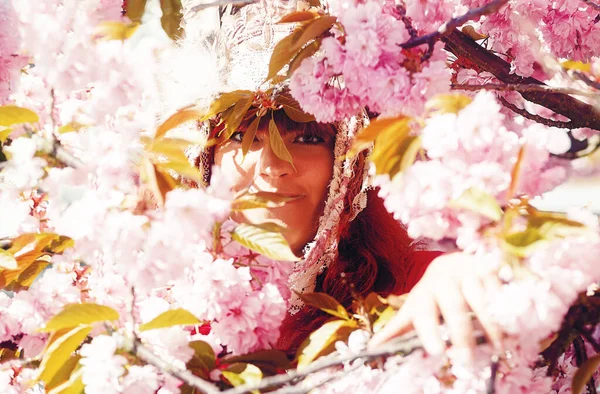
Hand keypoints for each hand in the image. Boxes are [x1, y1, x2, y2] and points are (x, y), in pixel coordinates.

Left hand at [369, 252, 503, 361]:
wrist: (451, 263)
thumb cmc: (432, 295)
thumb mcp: (414, 310)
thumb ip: (397, 329)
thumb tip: (371, 348)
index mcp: (424, 294)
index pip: (425, 313)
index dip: (430, 331)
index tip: (437, 351)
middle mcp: (445, 281)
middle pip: (455, 308)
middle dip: (463, 334)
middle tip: (469, 360)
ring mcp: (470, 273)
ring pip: (482, 299)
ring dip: (492, 325)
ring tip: (500, 349)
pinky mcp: (491, 269)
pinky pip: (502, 289)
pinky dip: (510, 309)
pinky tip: (516, 328)